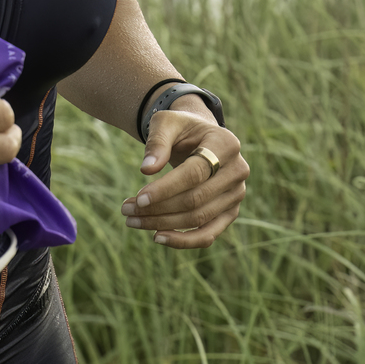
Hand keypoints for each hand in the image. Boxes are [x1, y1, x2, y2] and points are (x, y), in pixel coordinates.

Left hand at [122, 107, 247, 249]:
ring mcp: (236, 194)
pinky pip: (208, 234)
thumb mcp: (167, 123)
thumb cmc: (182, 129)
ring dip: (163, 224)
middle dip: (158, 208)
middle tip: (126, 210)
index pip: (194, 173)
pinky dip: (183, 240)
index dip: (165, 188)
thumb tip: (147, 169)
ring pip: (199, 218)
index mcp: (226, 144)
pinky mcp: (230, 212)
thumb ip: (157, 142)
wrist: (201, 139)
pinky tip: (157, 237)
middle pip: (195, 199)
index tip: (138, 198)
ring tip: (132, 220)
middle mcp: (237, 171)